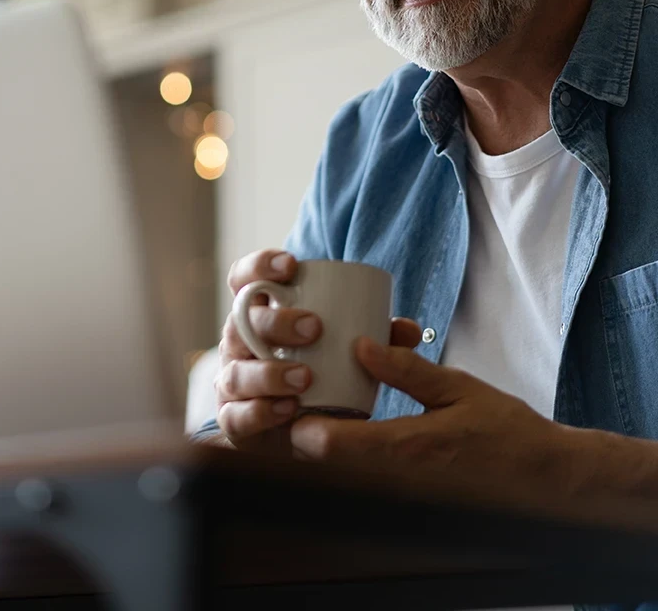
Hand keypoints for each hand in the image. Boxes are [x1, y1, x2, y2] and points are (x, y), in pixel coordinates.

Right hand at [215, 250, 421, 453]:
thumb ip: (378, 339)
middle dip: (276, 322)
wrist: (302, 426)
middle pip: (241, 322)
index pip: (244, 279)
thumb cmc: (323, 372)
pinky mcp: (234, 420)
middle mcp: (238, 344)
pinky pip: (234, 417)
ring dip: (269, 373)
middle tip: (315, 328)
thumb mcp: (349, 350)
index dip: (259, 266)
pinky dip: (260, 412)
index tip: (292, 266)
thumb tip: (407, 329)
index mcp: (258, 314)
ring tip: (305, 377)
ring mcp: (232, 382)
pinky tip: (287, 409)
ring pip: (236, 372)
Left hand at [290, 337, 567, 504]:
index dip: (299, 422)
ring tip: (322, 398)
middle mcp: (395, 477)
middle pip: (323, 460)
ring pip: (341, 468)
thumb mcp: (458, 388)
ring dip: (325, 437)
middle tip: (301, 389)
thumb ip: (407, 370)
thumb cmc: (507, 432)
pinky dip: (349, 448)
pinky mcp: (408, 494)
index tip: (293, 391)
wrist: (547, 481)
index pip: (329, 445)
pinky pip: (363, 474)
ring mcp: (400, 491)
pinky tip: (353, 419)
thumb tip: (360, 346)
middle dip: (304, 426)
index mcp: (405, 447)